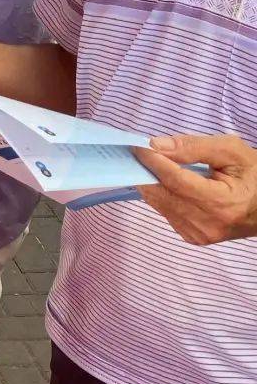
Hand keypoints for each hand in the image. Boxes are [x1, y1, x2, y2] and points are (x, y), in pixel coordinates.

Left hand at [137, 133, 256, 243]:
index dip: (154, 162)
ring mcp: (199, 234)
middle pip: (163, 195)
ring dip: (151, 183)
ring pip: (159, 204)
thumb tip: (156, 146)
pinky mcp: (193, 237)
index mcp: (223, 203)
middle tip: (139, 151)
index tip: (138, 146)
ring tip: (153, 163)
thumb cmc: (253, 174)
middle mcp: (208, 224)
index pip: (176, 181)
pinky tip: (168, 182)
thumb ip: (193, 146)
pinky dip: (161, 195)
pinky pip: (165, 212)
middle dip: (146, 171)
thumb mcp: (230, 150)